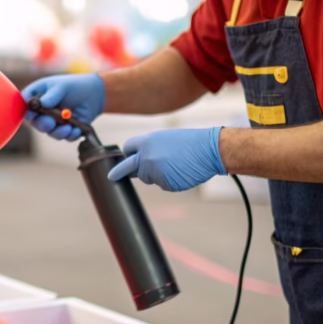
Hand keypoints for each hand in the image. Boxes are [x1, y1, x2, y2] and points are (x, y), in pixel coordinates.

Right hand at [21, 74, 105, 140]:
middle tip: (51, 123)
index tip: (35, 113)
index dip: (28, 111)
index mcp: (37, 96)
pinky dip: (70, 134)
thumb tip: (42, 104)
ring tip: (69, 126)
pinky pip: (64, 137)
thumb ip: (51, 95)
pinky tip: (77, 129)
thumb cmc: (75, 85)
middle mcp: (43, 110)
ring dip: (58, 132)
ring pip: (49, 132)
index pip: (25, 106)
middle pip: (35, 122)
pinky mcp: (65, 129)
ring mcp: (54, 121)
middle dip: (43, 124)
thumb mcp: (62, 86)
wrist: (95, 94)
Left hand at [107, 128, 225, 191]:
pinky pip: (163, 185)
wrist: (210, 150)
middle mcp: (147, 158)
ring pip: (150, 178)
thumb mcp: (165, 138)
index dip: (126, 155)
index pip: (127, 149)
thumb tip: (140, 161)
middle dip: (121, 172)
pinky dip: (170, 181)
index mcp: (147, 142)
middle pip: (131, 168)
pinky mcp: (165, 184)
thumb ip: (150, 148)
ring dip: (157, 175)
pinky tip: (182, 172)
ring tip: (176, 164)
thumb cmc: (191, 142)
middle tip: (112, 177)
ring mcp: (155, 172)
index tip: (117, 162)